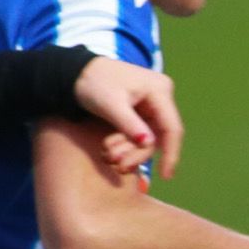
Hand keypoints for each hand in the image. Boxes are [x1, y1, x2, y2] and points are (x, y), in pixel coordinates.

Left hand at [73, 57, 183, 179]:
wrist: (76, 72)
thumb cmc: (93, 82)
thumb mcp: (110, 104)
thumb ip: (129, 124)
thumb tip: (148, 144)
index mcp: (159, 90)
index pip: (172, 127)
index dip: (171, 153)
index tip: (166, 176)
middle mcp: (161, 97)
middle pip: (159, 136)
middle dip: (138, 153)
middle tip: (118, 165)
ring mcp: (152, 105)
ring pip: (149, 137)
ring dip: (129, 150)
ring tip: (108, 155)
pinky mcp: (142, 111)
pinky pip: (140, 134)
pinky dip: (125, 143)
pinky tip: (109, 148)